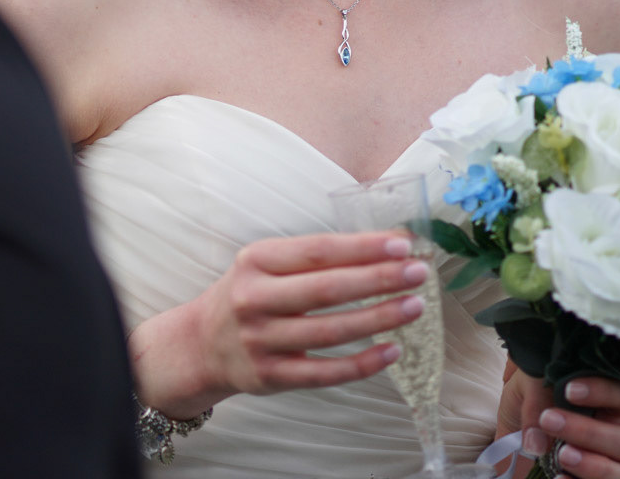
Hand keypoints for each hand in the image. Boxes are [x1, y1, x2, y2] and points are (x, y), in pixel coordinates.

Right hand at [131, 231, 430, 418]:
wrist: (201, 344)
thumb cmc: (248, 295)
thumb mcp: (265, 265)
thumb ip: (314, 258)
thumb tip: (384, 247)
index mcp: (256, 261)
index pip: (317, 250)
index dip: (362, 247)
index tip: (402, 243)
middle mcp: (255, 299)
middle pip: (326, 289)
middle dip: (378, 280)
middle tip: (418, 272)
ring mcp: (261, 341)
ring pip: (330, 331)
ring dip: (379, 318)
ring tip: (414, 306)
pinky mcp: (271, 376)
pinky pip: (325, 372)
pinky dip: (362, 363)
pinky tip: (392, 351)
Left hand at [497, 366, 619, 477]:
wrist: (521, 430)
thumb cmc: (537, 399)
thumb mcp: (531, 388)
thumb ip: (535, 404)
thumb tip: (537, 443)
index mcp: (615, 400)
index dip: (601, 392)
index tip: (569, 391)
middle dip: (591, 434)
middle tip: (549, 421)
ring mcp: (617, 463)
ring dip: (599, 468)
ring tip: (563, 457)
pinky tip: (559, 477)